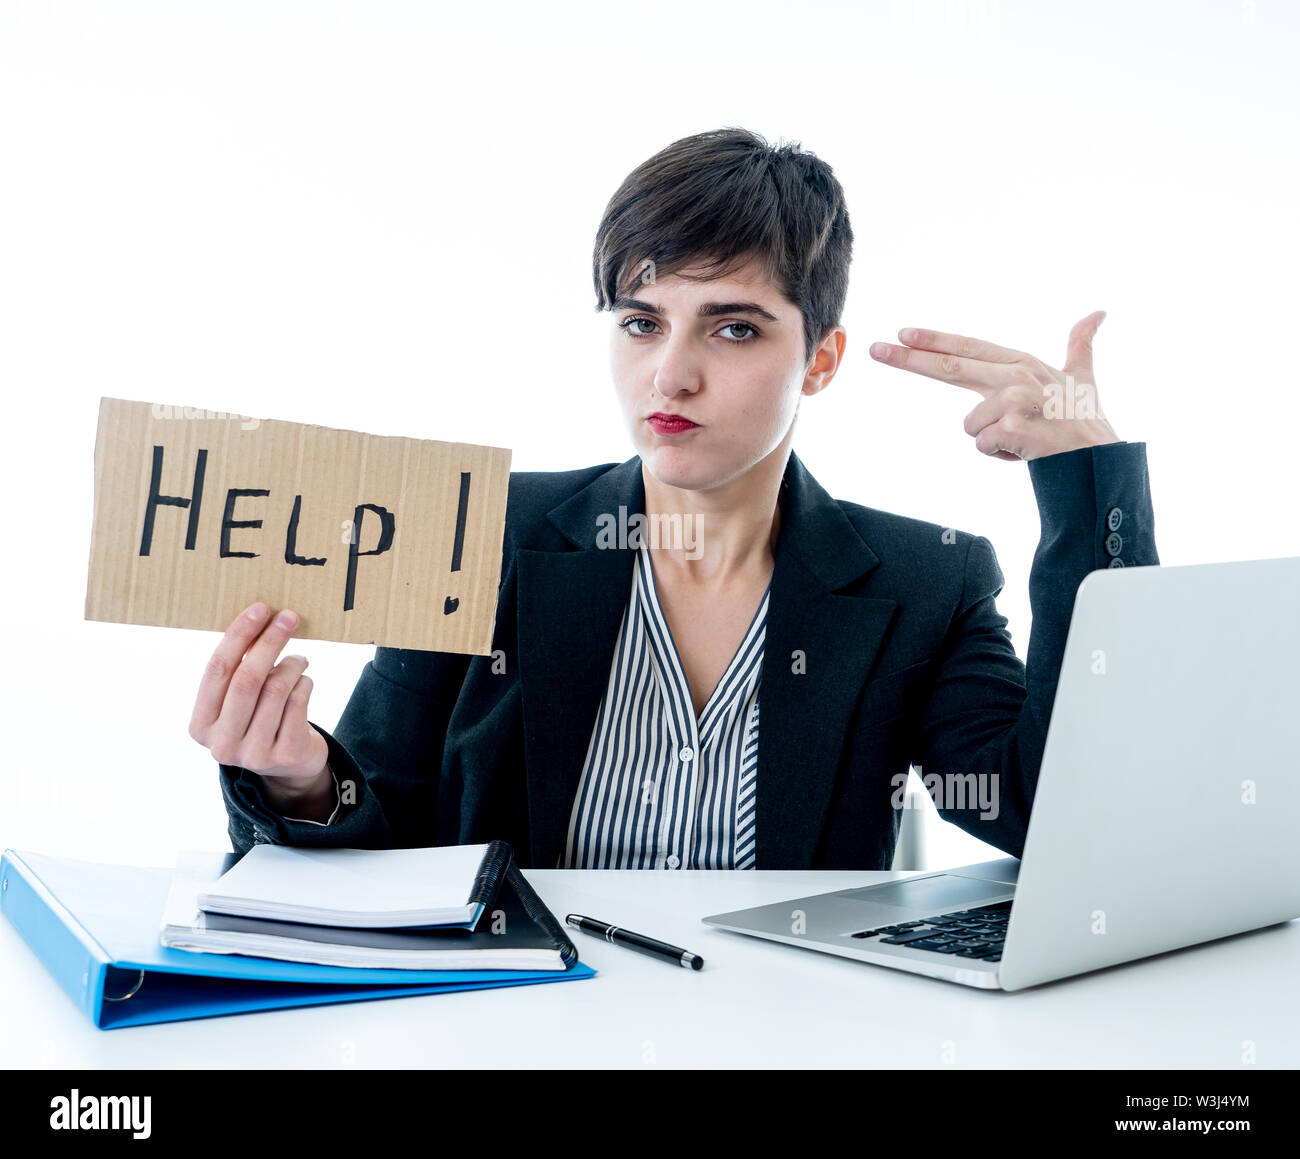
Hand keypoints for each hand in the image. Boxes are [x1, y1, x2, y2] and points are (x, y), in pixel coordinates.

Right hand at [189, 601, 327, 787]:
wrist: (289, 766)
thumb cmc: (259, 719)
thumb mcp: (238, 702)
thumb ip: (238, 671)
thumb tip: (259, 617)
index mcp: (200, 726)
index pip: (217, 670)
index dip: (239, 635)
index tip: (260, 608)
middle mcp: (222, 745)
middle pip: (247, 679)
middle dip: (270, 642)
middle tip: (289, 617)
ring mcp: (254, 755)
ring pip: (277, 689)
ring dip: (293, 664)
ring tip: (299, 659)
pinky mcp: (285, 755)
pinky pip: (298, 702)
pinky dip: (304, 684)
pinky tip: (304, 683)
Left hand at [869, 311, 1119, 460]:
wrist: (1100, 459)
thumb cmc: (1084, 421)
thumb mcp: (1082, 377)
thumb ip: (1081, 344)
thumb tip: (1099, 312)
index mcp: (1022, 363)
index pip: (969, 347)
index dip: (934, 340)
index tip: (901, 333)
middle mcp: (1017, 375)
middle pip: (951, 366)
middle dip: (908, 358)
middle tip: (875, 348)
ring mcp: (1015, 399)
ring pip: (969, 424)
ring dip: (991, 440)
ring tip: (1024, 439)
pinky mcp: (1012, 425)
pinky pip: (981, 444)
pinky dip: (999, 455)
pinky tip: (1025, 451)